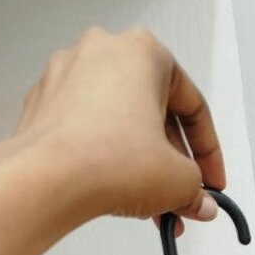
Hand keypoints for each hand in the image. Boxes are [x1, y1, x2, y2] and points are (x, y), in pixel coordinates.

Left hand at [0, 26, 226, 235]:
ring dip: (142, 164)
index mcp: (143, 52)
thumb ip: (196, 189)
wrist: (47, 179)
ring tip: (152, 202)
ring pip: (121, 124)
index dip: (209, 151)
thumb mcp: (178, 180)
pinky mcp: (45, 106)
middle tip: (183, 193)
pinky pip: (90, 132)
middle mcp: (102, 53)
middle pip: (154, 115)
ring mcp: (67, 76)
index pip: (193, 106)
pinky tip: (119, 191)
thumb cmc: (104, 159)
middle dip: (172, 162)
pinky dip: (109, 159)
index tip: (210, 177)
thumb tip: (196, 199)